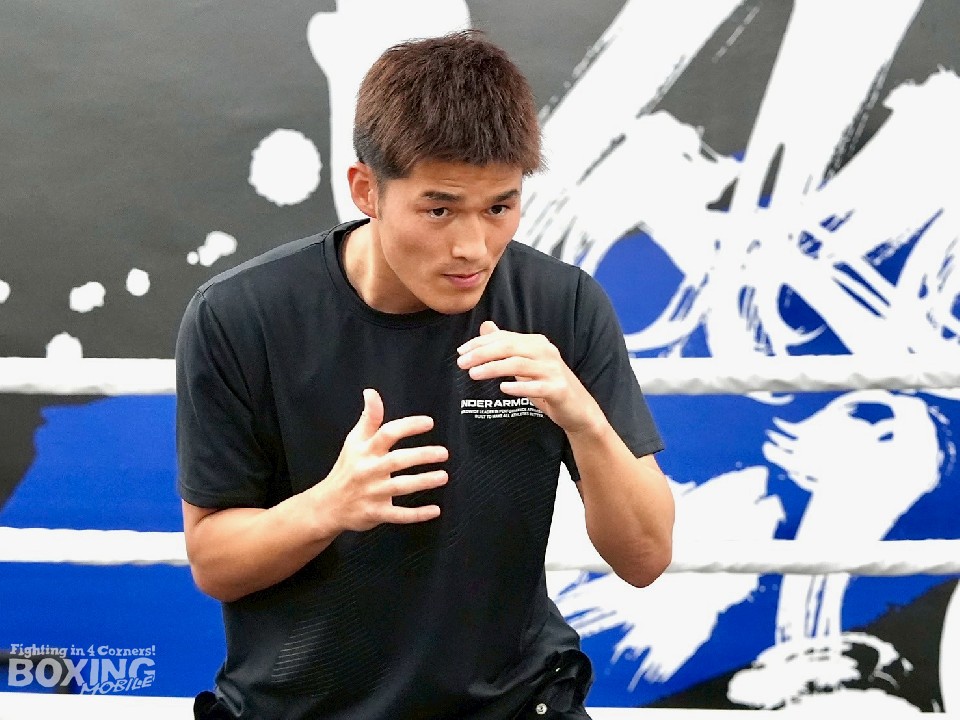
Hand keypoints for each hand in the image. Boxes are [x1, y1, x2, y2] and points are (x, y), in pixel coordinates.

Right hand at [319, 389, 448, 531]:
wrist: (328, 505)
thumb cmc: (347, 469)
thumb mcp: (354, 441)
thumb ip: (368, 418)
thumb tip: (371, 392)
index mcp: (365, 451)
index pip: (387, 433)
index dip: (409, 426)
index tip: (429, 422)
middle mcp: (369, 470)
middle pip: (398, 460)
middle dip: (422, 455)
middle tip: (443, 453)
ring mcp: (372, 493)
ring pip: (401, 487)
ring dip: (424, 481)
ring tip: (443, 476)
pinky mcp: (376, 513)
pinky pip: (399, 515)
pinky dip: (418, 514)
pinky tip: (435, 510)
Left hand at [457, 320, 602, 434]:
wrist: (578, 409)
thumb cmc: (547, 384)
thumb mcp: (525, 363)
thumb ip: (506, 345)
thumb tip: (485, 326)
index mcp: (536, 343)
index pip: (504, 338)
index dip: (480, 343)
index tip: (460, 351)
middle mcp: (546, 352)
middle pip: (510, 348)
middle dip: (483, 354)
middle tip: (461, 362)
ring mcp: (553, 370)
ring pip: (519, 365)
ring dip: (494, 368)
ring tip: (473, 374)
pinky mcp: (558, 389)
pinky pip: (537, 386)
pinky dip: (520, 387)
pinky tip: (503, 388)